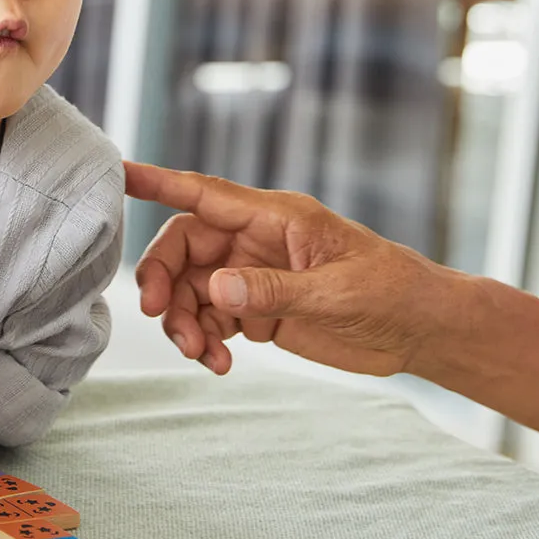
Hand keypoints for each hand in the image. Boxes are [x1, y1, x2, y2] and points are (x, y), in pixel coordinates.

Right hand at [124, 161, 454, 377]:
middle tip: (159, 314)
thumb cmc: (391, 291)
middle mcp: (254, 241)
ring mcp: (253, 275)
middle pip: (184, 248)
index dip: (158, 183)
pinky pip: (211, 319)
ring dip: (183, 320)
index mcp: (274, 218)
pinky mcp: (257, 309)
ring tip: (200, 354)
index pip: (203, 193)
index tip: (118, 174)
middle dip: (163, 279)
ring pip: (192, 289)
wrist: (420, 330)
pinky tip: (219, 364)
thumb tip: (215, 289)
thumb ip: (273, 290)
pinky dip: (205, 341)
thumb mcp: (336, 291)